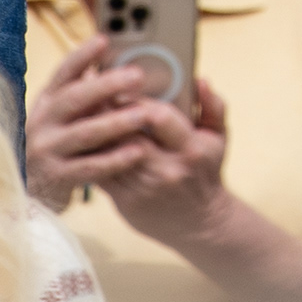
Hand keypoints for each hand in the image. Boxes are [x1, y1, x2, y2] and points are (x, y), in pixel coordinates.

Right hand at [28, 37, 158, 201]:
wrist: (29, 188)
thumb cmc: (60, 139)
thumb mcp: (64, 113)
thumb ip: (85, 90)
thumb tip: (116, 56)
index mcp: (46, 101)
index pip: (62, 73)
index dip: (82, 56)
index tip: (104, 40)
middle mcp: (42, 123)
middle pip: (74, 99)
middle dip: (106, 86)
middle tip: (138, 75)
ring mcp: (47, 151)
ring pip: (85, 134)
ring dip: (116, 123)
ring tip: (144, 114)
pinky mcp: (57, 178)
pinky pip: (89, 168)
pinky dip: (115, 159)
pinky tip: (137, 151)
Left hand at [97, 76, 235, 248]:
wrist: (199, 223)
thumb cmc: (207, 173)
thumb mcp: (219, 138)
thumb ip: (213, 106)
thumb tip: (200, 79)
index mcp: (190, 148)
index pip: (158, 117)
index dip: (135, 99)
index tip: (120, 83)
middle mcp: (166, 168)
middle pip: (127, 134)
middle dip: (107, 111)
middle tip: (91, 91)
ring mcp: (143, 187)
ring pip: (109, 154)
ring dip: (94, 131)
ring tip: (81, 111)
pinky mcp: (124, 201)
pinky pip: (101, 173)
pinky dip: (90, 155)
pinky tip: (83, 139)